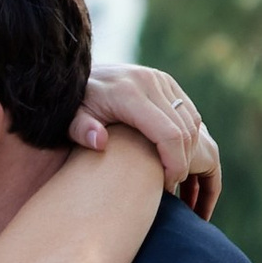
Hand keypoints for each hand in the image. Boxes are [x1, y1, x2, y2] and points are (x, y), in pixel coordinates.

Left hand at [74, 65, 220, 217]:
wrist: (77, 75)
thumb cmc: (74, 105)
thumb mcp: (69, 119)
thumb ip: (80, 131)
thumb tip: (100, 142)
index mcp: (129, 94)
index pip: (169, 134)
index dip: (174, 165)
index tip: (165, 187)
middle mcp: (149, 82)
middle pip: (185, 130)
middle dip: (183, 162)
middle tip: (169, 186)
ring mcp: (161, 80)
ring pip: (192, 122)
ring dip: (189, 151)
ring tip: (171, 174)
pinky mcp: (166, 82)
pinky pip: (189, 113)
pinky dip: (187, 137)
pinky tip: (172, 156)